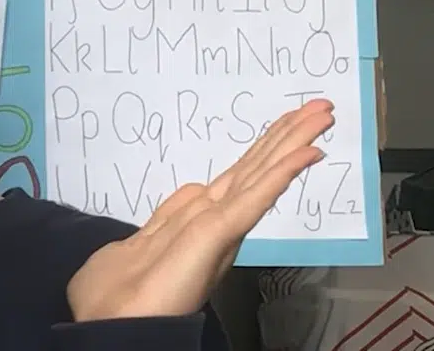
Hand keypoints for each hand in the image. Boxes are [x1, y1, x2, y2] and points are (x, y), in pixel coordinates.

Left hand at [66, 99, 334, 321]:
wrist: (112, 331)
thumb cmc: (119, 300)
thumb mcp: (137, 245)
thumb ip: (168, 220)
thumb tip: (190, 196)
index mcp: (196, 223)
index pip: (237, 178)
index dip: (266, 150)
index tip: (291, 121)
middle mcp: (212, 223)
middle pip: (255, 170)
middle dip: (287, 137)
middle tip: (320, 106)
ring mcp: (216, 231)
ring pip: (259, 177)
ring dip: (291, 144)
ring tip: (321, 115)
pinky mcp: (216, 239)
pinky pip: (252, 201)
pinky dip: (279, 175)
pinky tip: (304, 153)